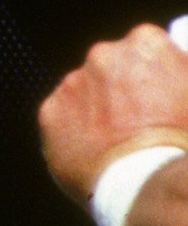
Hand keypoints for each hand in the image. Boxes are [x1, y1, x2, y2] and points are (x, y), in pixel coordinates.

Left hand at [38, 23, 187, 204]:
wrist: (151, 183)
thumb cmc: (183, 142)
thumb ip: (183, 72)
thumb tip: (178, 72)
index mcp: (146, 42)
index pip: (145, 49)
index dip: (152, 75)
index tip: (155, 96)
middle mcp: (104, 54)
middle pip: (111, 67)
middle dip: (120, 89)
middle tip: (135, 121)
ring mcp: (73, 82)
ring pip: (83, 92)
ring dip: (94, 108)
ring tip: (115, 142)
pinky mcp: (50, 112)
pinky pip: (60, 118)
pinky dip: (71, 132)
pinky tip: (93, 151)